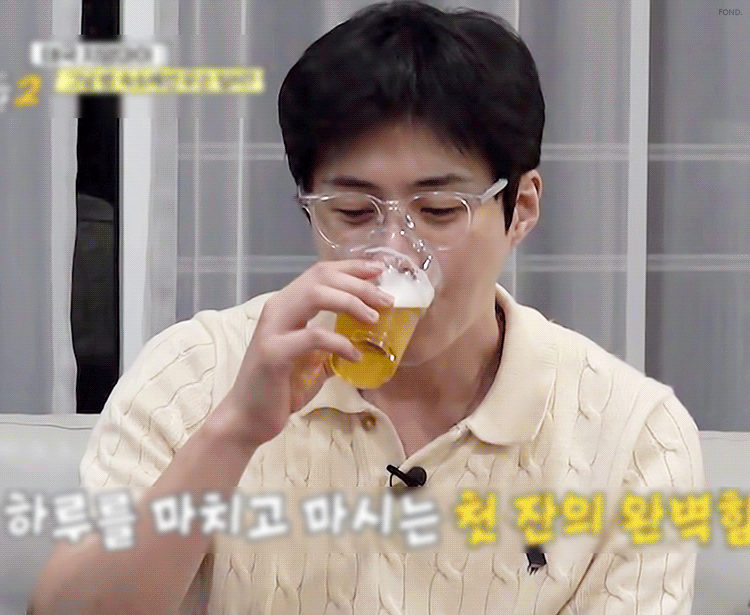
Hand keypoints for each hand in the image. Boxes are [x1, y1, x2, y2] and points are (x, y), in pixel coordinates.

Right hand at [223, 259, 394, 446]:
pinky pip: (313, 337)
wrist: (248, 418)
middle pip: (321, 278)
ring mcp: (273, 329)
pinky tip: (355, 356)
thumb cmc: (281, 387)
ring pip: (315, 295)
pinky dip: (340, 343)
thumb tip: (366, 336)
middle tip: (386, 299)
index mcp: (286, 306)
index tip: (379, 269)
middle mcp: (277, 309)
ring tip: (374, 319)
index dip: (351, 267)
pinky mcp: (274, 353)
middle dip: (358, 284)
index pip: (319, 273)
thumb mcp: (312, 359)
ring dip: (350, 302)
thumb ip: (332, 343)